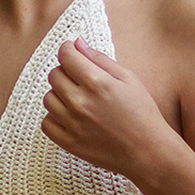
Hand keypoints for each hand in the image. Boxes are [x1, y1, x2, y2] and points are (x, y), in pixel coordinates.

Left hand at [40, 37, 173, 178]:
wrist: (147, 152)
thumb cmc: (142, 113)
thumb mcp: (128, 79)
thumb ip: (100, 59)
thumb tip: (77, 43)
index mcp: (97, 83)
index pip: (65, 56)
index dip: (68, 50)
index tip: (72, 53)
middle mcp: (80, 102)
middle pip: (54, 75)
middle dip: (65, 72)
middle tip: (80, 79)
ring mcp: (72, 124)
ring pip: (48, 98)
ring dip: (59, 94)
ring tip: (78, 99)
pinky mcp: (68, 142)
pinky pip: (46, 123)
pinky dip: (55, 117)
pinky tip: (71, 117)